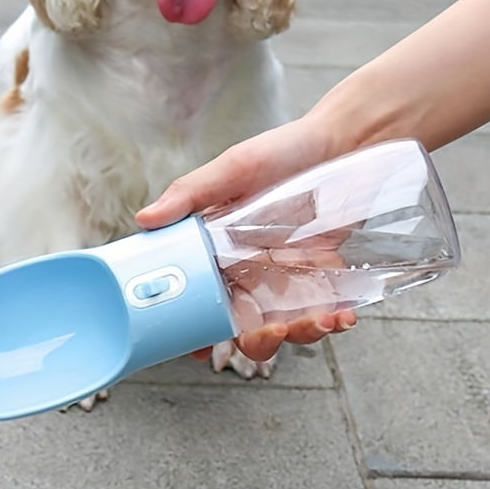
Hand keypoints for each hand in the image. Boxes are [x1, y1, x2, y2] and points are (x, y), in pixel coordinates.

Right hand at [136, 125, 359, 361]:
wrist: (344, 141)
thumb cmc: (285, 149)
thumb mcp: (234, 168)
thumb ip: (191, 194)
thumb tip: (144, 219)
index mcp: (217, 246)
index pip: (198, 294)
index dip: (194, 326)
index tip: (196, 347)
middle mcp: (248, 266)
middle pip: (241, 321)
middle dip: (254, 341)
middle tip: (267, 333)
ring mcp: (286, 273)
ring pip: (283, 323)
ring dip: (298, 334)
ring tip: (316, 322)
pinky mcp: (322, 273)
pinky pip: (324, 309)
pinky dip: (332, 320)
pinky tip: (341, 316)